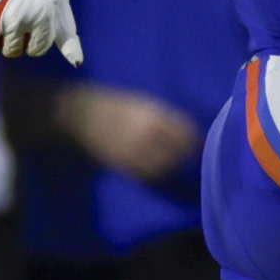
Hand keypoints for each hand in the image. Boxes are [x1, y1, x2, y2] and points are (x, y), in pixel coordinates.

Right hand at [64, 82, 200, 182]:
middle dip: (186, 156)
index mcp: (154, 115)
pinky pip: (146, 176)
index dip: (194, 139)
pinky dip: (155, 176)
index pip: (186, 132)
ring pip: (164, 167)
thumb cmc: (114, 106)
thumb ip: (164, 116)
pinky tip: (157, 172)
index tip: (197, 142)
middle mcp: (148, 135)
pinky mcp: (123, 165)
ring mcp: (135, 152)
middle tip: (190, 157)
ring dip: (172, 168)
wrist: (82, 116)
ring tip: (174, 166)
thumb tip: (187, 129)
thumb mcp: (142, 103)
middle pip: (178, 152)